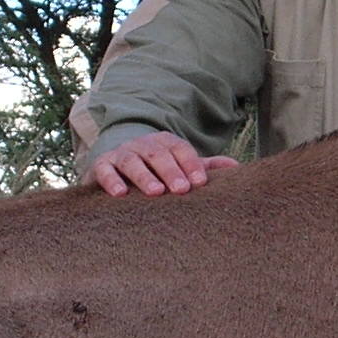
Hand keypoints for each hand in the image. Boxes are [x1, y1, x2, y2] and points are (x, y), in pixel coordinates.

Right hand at [88, 131, 237, 196]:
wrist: (118, 164)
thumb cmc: (157, 169)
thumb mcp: (180, 166)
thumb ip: (205, 167)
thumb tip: (237, 168)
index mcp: (166, 142)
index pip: (181, 149)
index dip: (191, 164)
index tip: (201, 183)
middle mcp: (143, 145)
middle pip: (158, 154)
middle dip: (171, 170)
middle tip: (182, 189)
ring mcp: (121, 153)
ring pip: (132, 161)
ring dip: (144, 176)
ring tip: (155, 192)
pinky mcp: (101, 166)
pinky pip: (104, 171)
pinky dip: (111, 180)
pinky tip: (120, 194)